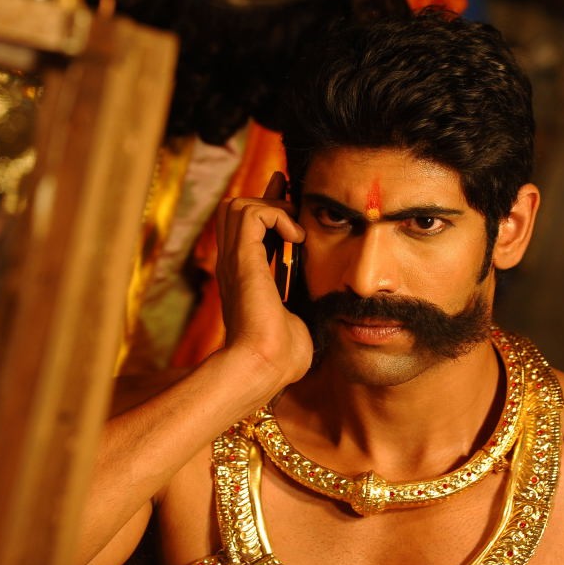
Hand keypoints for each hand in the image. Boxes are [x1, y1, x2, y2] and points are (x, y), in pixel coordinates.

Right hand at [215, 172, 311, 391]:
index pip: (249, 230)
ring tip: (294, 230)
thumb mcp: (300, 319)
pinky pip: (251, 213)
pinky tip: (297, 238)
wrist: (264, 366)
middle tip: (293, 205)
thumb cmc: (282, 358)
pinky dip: (276, 215)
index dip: (271, 210)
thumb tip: (330, 298)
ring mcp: (234, 262)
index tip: (291, 198)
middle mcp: (234, 266)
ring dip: (270, 207)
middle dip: (266, 200)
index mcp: (245, 278)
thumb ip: (306, 302)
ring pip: (236, 205)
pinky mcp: (242, 261)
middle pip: (233, 210)